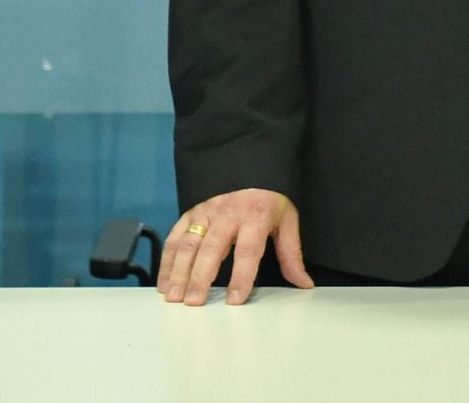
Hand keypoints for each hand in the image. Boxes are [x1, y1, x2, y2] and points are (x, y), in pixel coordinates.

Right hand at [157, 189, 312, 304]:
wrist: (248, 164)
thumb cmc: (267, 198)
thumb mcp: (286, 220)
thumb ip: (291, 253)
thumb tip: (304, 284)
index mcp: (254, 216)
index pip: (248, 250)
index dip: (242, 276)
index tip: (235, 300)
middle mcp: (226, 213)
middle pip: (211, 248)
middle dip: (200, 277)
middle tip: (193, 303)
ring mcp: (205, 212)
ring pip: (188, 243)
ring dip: (179, 271)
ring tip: (174, 297)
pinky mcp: (190, 212)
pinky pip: (175, 237)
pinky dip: (167, 260)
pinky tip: (164, 282)